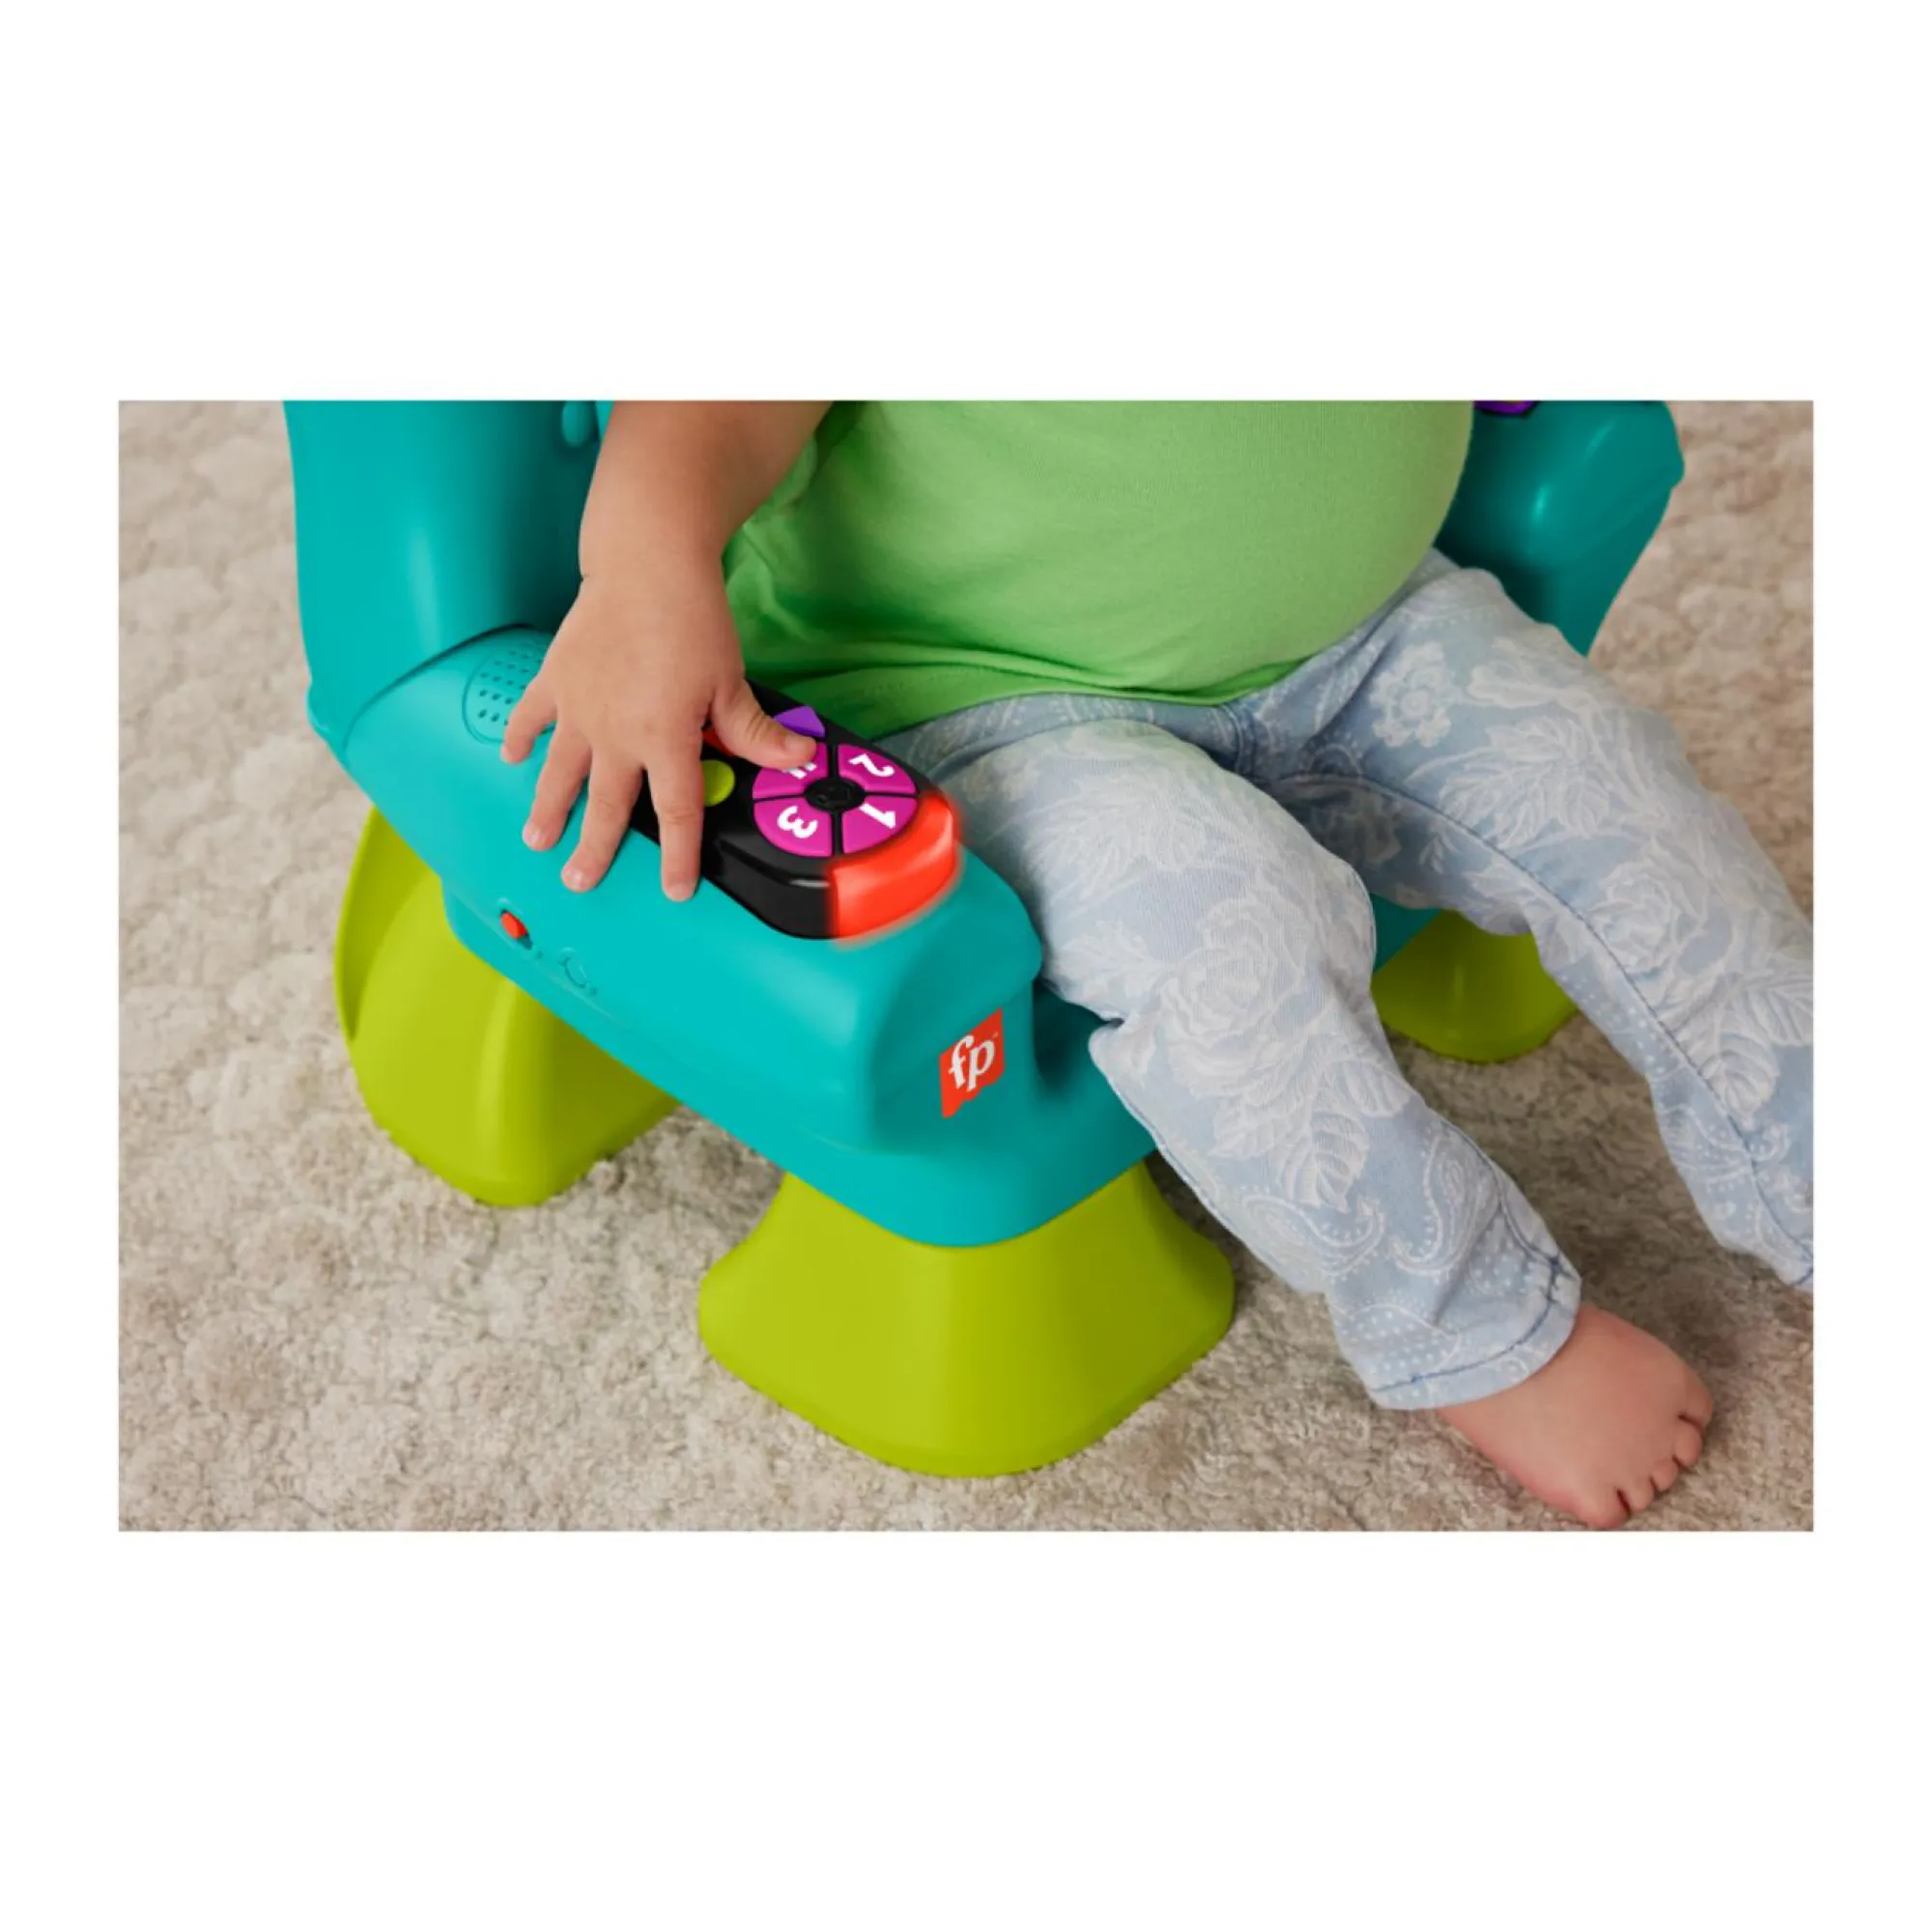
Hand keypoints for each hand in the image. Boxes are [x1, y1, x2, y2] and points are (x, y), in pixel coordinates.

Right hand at [500, 560, 814, 898]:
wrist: (645, 564)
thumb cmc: (692, 620)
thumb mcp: (731, 681)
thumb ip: (756, 732)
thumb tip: (799, 760)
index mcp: (664, 741)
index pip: (675, 813)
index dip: (677, 856)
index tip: (675, 888)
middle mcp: (616, 735)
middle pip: (605, 807)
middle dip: (593, 850)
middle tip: (579, 881)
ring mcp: (579, 710)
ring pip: (559, 774)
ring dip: (547, 810)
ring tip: (536, 840)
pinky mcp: (555, 681)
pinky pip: (531, 718)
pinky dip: (520, 738)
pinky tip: (512, 760)